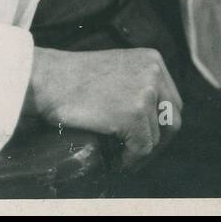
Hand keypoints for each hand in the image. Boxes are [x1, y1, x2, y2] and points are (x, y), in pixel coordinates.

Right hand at [26, 47, 183, 168]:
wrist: (48, 79)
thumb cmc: (73, 78)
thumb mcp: (117, 69)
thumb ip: (138, 83)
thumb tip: (152, 115)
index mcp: (153, 60)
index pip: (171, 101)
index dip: (161, 125)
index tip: (147, 140)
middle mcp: (155, 73)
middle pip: (173, 118)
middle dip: (159, 141)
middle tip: (139, 155)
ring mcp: (146, 93)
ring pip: (157, 136)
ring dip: (141, 152)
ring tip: (124, 158)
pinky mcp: (134, 114)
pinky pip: (142, 147)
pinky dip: (131, 159)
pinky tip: (118, 161)